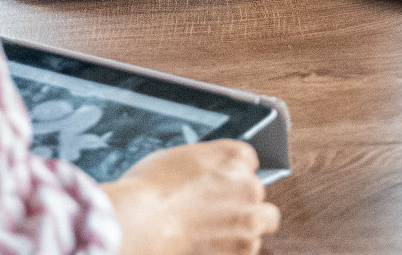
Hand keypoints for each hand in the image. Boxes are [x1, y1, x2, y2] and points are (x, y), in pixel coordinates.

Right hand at [103, 141, 279, 254]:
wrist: (142, 225)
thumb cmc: (150, 190)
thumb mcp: (176, 158)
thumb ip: (204, 164)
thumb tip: (204, 174)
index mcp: (234, 157)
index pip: (248, 162)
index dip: (230, 176)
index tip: (219, 186)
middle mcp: (248, 185)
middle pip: (256, 194)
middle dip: (239, 203)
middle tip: (213, 212)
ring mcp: (250, 219)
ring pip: (259, 224)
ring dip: (240, 228)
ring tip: (209, 233)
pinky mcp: (244, 250)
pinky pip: (246, 250)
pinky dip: (231, 249)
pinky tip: (208, 246)